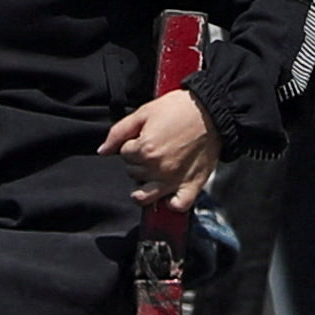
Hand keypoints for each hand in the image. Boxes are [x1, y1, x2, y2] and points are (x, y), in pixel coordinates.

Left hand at [99, 89, 220, 210]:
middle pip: (133, 174)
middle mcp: (157, 168)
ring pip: (145, 195)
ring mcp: (174, 180)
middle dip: (138, 163)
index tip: (143, 138)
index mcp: (144, 150)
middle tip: (154, 149)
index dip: (131, 145)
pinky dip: (172, 204)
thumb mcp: (143, 113)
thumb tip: (102, 151)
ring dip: (144, 186)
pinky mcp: (192, 185)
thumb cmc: (178, 109)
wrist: (212, 110)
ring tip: (154, 173)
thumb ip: (118, 133)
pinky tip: (168, 196)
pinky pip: (178, 205)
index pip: (124, 155)